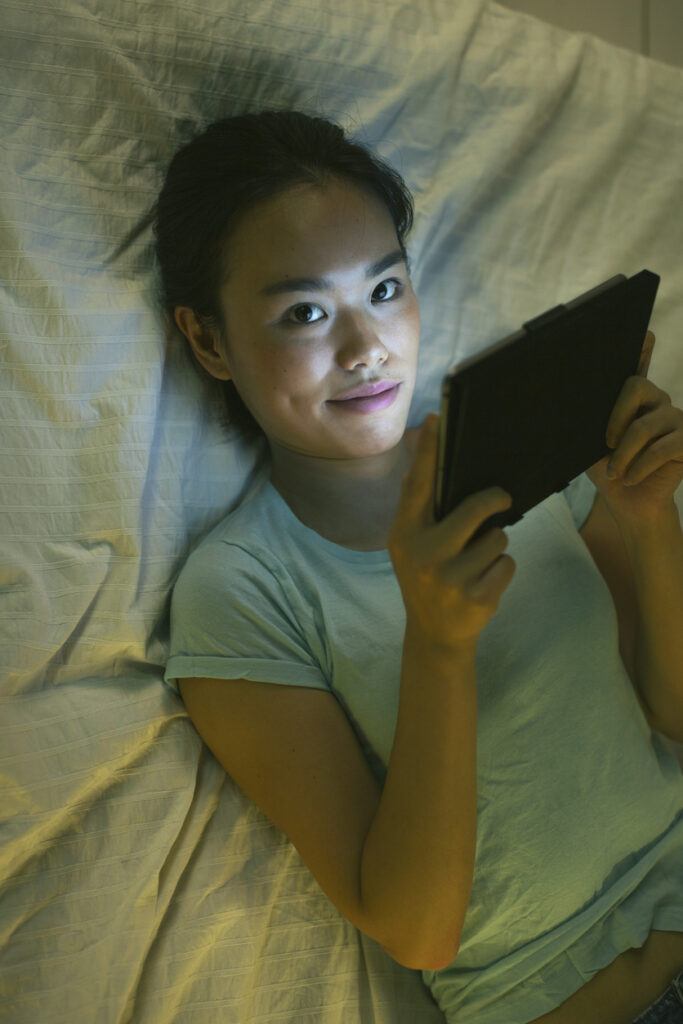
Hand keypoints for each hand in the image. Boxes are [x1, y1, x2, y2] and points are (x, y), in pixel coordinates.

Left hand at [585, 331, 682, 525]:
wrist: (630, 504)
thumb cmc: (608, 471)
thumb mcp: (589, 445)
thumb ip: (588, 421)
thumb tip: (565, 405)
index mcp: (632, 398)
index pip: (638, 364)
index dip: (642, 347)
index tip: (644, 332)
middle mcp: (657, 400)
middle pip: (636, 386)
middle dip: (615, 417)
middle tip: (604, 443)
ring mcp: (675, 418)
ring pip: (644, 425)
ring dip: (623, 454)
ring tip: (616, 473)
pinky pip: (662, 448)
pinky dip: (640, 466)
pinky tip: (631, 478)